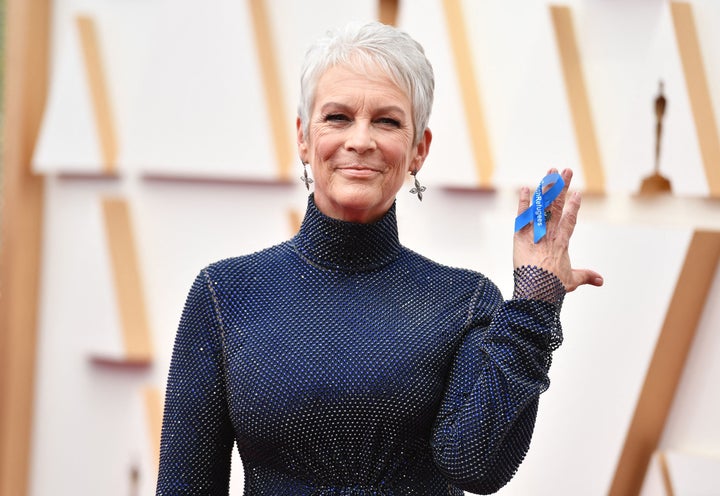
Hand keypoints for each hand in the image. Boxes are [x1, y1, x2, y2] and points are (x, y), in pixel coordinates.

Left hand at [513, 168, 602, 291]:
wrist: (536, 286)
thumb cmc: (554, 285)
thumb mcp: (572, 280)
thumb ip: (586, 276)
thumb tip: (601, 281)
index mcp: (563, 241)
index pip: (570, 219)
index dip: (574, 206)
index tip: (578, 192)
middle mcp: (550, 232)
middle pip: (557, 205)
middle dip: (563, 187)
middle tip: (567, 170)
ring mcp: (535, 231)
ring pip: (541, 205)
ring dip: (546, 187)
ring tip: (551, 172)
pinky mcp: (520, 234)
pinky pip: (522, 215)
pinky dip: (523, 202)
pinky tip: (523, 188)